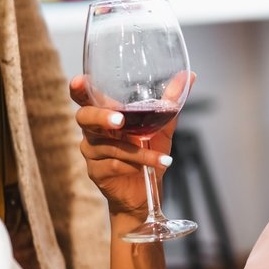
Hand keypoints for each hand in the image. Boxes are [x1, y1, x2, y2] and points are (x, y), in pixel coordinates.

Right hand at [70, 74, 185, 217]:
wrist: (144, 192)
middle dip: (101, 116)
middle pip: (85, 118)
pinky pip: (115, 164)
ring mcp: (91, 152)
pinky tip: (155, 166)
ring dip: (138, 152)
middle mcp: (92, 131)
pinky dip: (139, 164)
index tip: (79, 81)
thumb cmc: (148, 153)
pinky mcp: (96, 172)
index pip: (84, 97)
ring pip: (109, 145)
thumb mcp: (161, 127)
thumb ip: (170, 103)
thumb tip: (190, 76)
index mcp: (104, 114)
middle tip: (119, 120)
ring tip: (163, 157)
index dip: (78, 89)